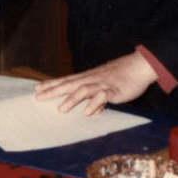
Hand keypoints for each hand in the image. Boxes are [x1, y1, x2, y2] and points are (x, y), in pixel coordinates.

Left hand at [34, 52, 157, 116]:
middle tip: (38, 97)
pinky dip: (95, 104)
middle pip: (70, 84)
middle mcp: (92, 79)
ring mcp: (103, 84)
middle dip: (53, 91)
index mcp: (88, 77)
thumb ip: (96, 100)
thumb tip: (89, 112)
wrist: (141, 66)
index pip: (67, 80)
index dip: (52, 84)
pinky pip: (103, 96)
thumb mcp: (106, 88)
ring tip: (61, 109)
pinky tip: (87, 112)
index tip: (37, 88)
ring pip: (84, 90)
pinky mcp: (114, 90)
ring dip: (72, 99)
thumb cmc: (123, 76)